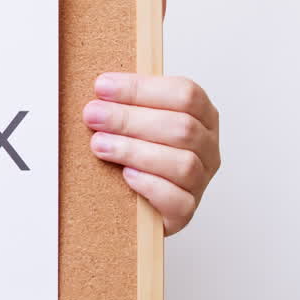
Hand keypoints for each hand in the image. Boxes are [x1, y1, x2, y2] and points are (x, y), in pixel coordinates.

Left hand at [82, 73, 219, 235]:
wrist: (134, 202)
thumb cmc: (136, 154)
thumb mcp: (136, 122)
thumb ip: (127, 103)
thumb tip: (98, 88)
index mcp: (201, 116)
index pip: (185, 93)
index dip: (142, 89)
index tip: (102, 87)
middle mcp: (207, 147)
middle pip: (182, 127)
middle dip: (130, 119)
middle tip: (93, 116)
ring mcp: (200, 181)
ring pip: (183, 163)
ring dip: (134, 150)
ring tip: (99, 145)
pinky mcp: (186, 211)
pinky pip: (178, 200)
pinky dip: (150, 185)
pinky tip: (125, 175)